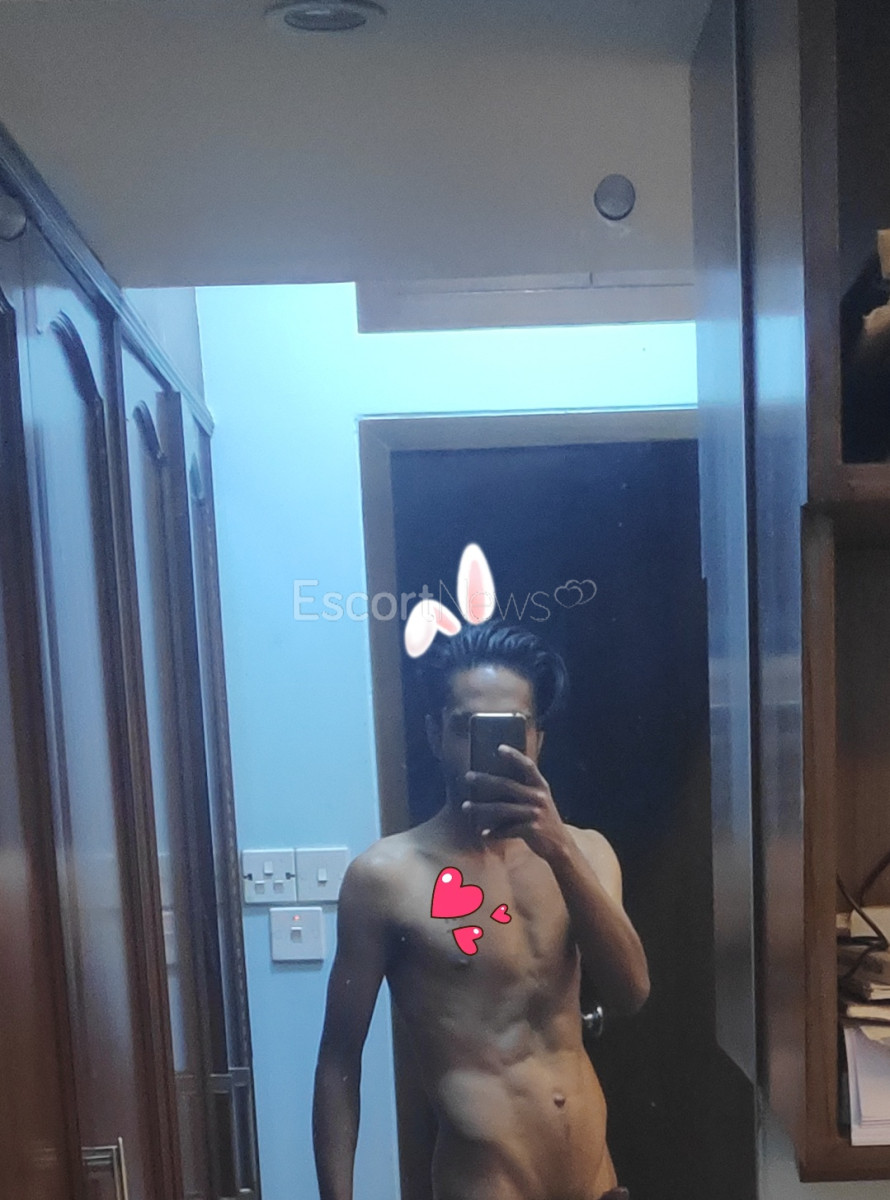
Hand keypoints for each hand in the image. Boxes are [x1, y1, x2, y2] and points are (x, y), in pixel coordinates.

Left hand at [463, 746, 569, 860]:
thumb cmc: (543, 818)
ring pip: (501, 809)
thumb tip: (496, 779)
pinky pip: (506, 830)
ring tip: (465, 806)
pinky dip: (493, 832)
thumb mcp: (539, 799)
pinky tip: (483, 833)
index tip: (499, 748)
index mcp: (541, 786)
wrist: (560, 845)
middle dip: (485, 780)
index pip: (528, 766)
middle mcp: (538, 797)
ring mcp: (535, 814)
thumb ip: (525, 788)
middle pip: (507, 785)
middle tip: (468, 776)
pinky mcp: (531, 830)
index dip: (515, 756)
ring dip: (481, 808)